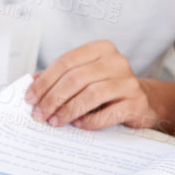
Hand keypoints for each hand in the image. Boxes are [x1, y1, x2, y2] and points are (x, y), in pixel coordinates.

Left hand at [25, 40, 156, 130]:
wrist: (144, 101)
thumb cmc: (108, 88)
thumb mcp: (86, 76)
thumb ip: (62, 77)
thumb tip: (32, 84)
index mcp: (101, 49)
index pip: (66, 62)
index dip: (45, 81)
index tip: (30, 97)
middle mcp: (117, 61)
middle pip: (76, 78)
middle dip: (53, 98)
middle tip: (39, 114)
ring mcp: (129, 82)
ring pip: (91, 94)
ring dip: (68, 110)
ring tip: (55, 121)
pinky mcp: (136, 103)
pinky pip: (108, 113)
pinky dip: (90, 120)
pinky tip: (78, 125)